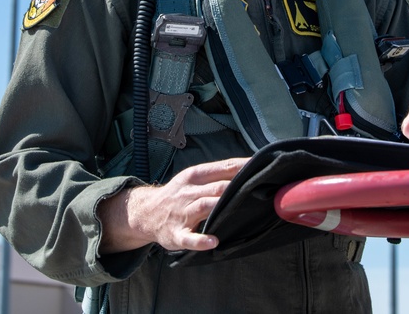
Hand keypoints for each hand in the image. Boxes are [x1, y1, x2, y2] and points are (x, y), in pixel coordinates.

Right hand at [98, 157, 248, 253]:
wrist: (145, 212)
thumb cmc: (178, 194)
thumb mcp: (192, 178)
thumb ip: (217, 175)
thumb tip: (248, 169)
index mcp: (195, 176)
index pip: (223, 168)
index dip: (243, 167)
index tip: (262, 166)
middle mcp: (189, 192)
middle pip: (216, 187)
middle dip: (236, 188)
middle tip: (259, 189)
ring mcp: (182, 214)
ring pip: (203, 207)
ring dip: (219, 207)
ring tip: (238, 209)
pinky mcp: (176, 234)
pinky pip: (189, 238)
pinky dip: (201, 240)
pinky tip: (213, 241)